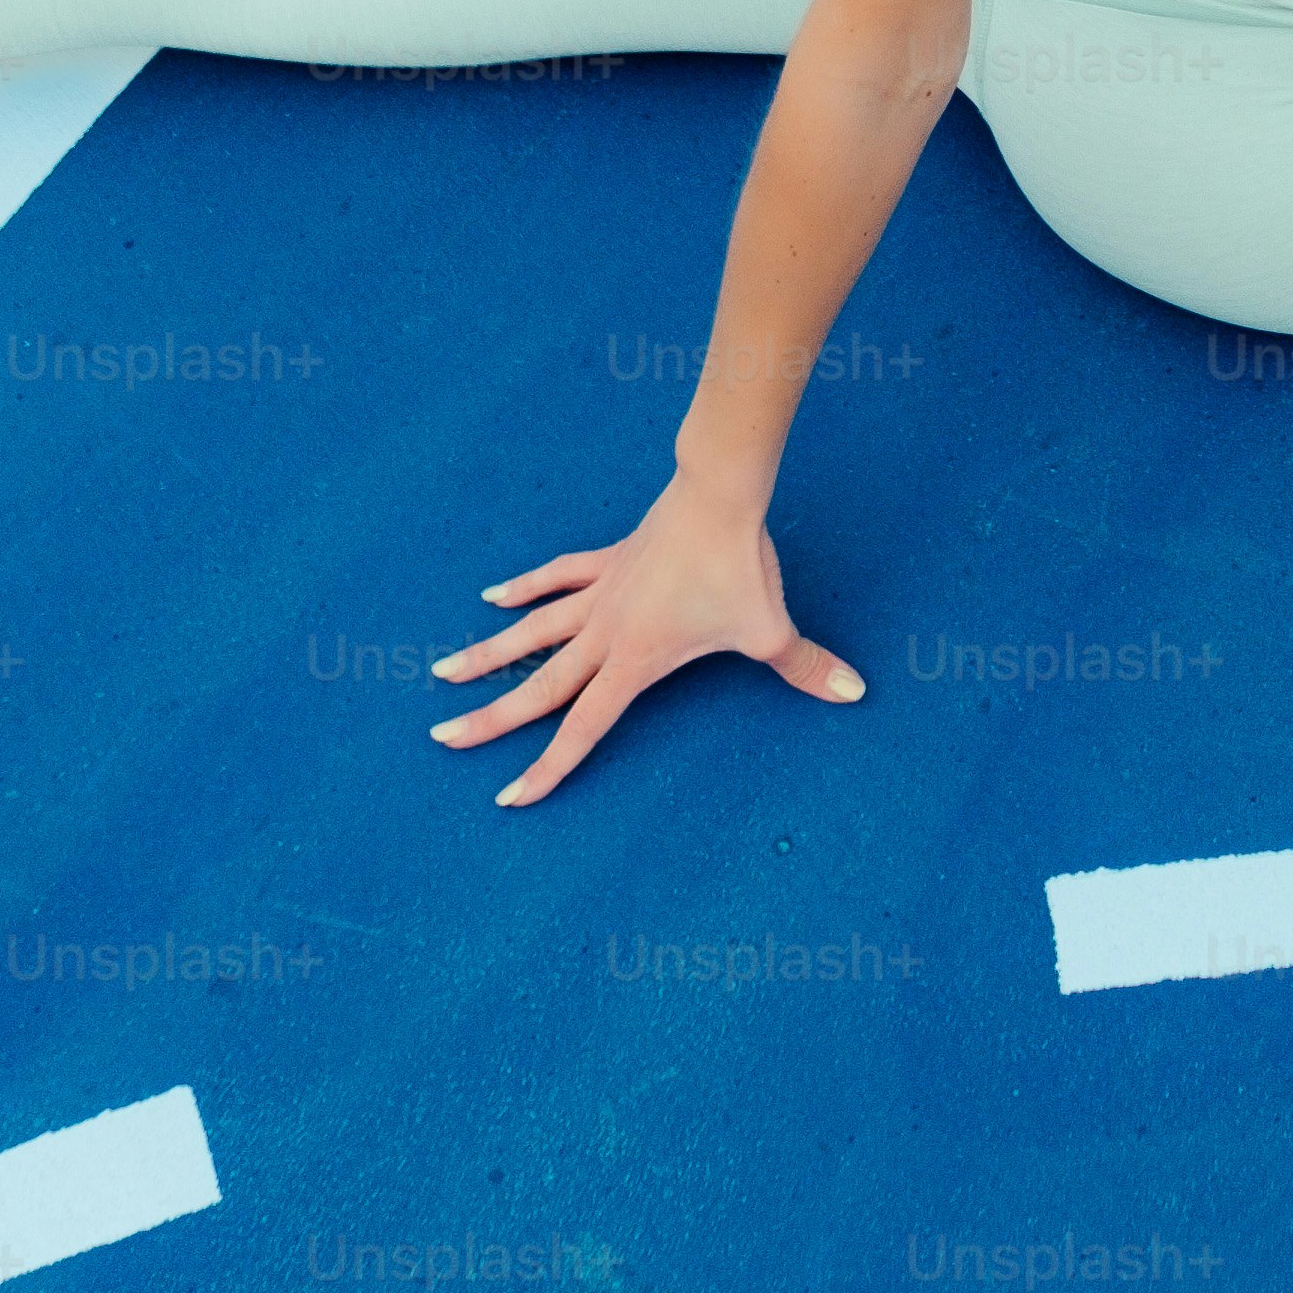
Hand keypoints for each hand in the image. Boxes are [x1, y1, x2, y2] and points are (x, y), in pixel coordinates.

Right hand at [434, 478, 865, 806]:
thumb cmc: (740, 568)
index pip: (583, 729)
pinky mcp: (605, 561)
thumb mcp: (771, 630)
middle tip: (441, 739)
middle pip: (537, 686)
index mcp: (635, 663)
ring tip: (438, 672)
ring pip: (529, 631)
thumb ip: (804, 667)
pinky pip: (555, 578)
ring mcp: (599, 594)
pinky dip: (522, 588)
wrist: (718, 495)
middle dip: (489, 718)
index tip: (509, 797)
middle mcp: (604, 634)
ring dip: (485, 653)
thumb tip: (855, 693)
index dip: (547, 769)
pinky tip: (491, 597)